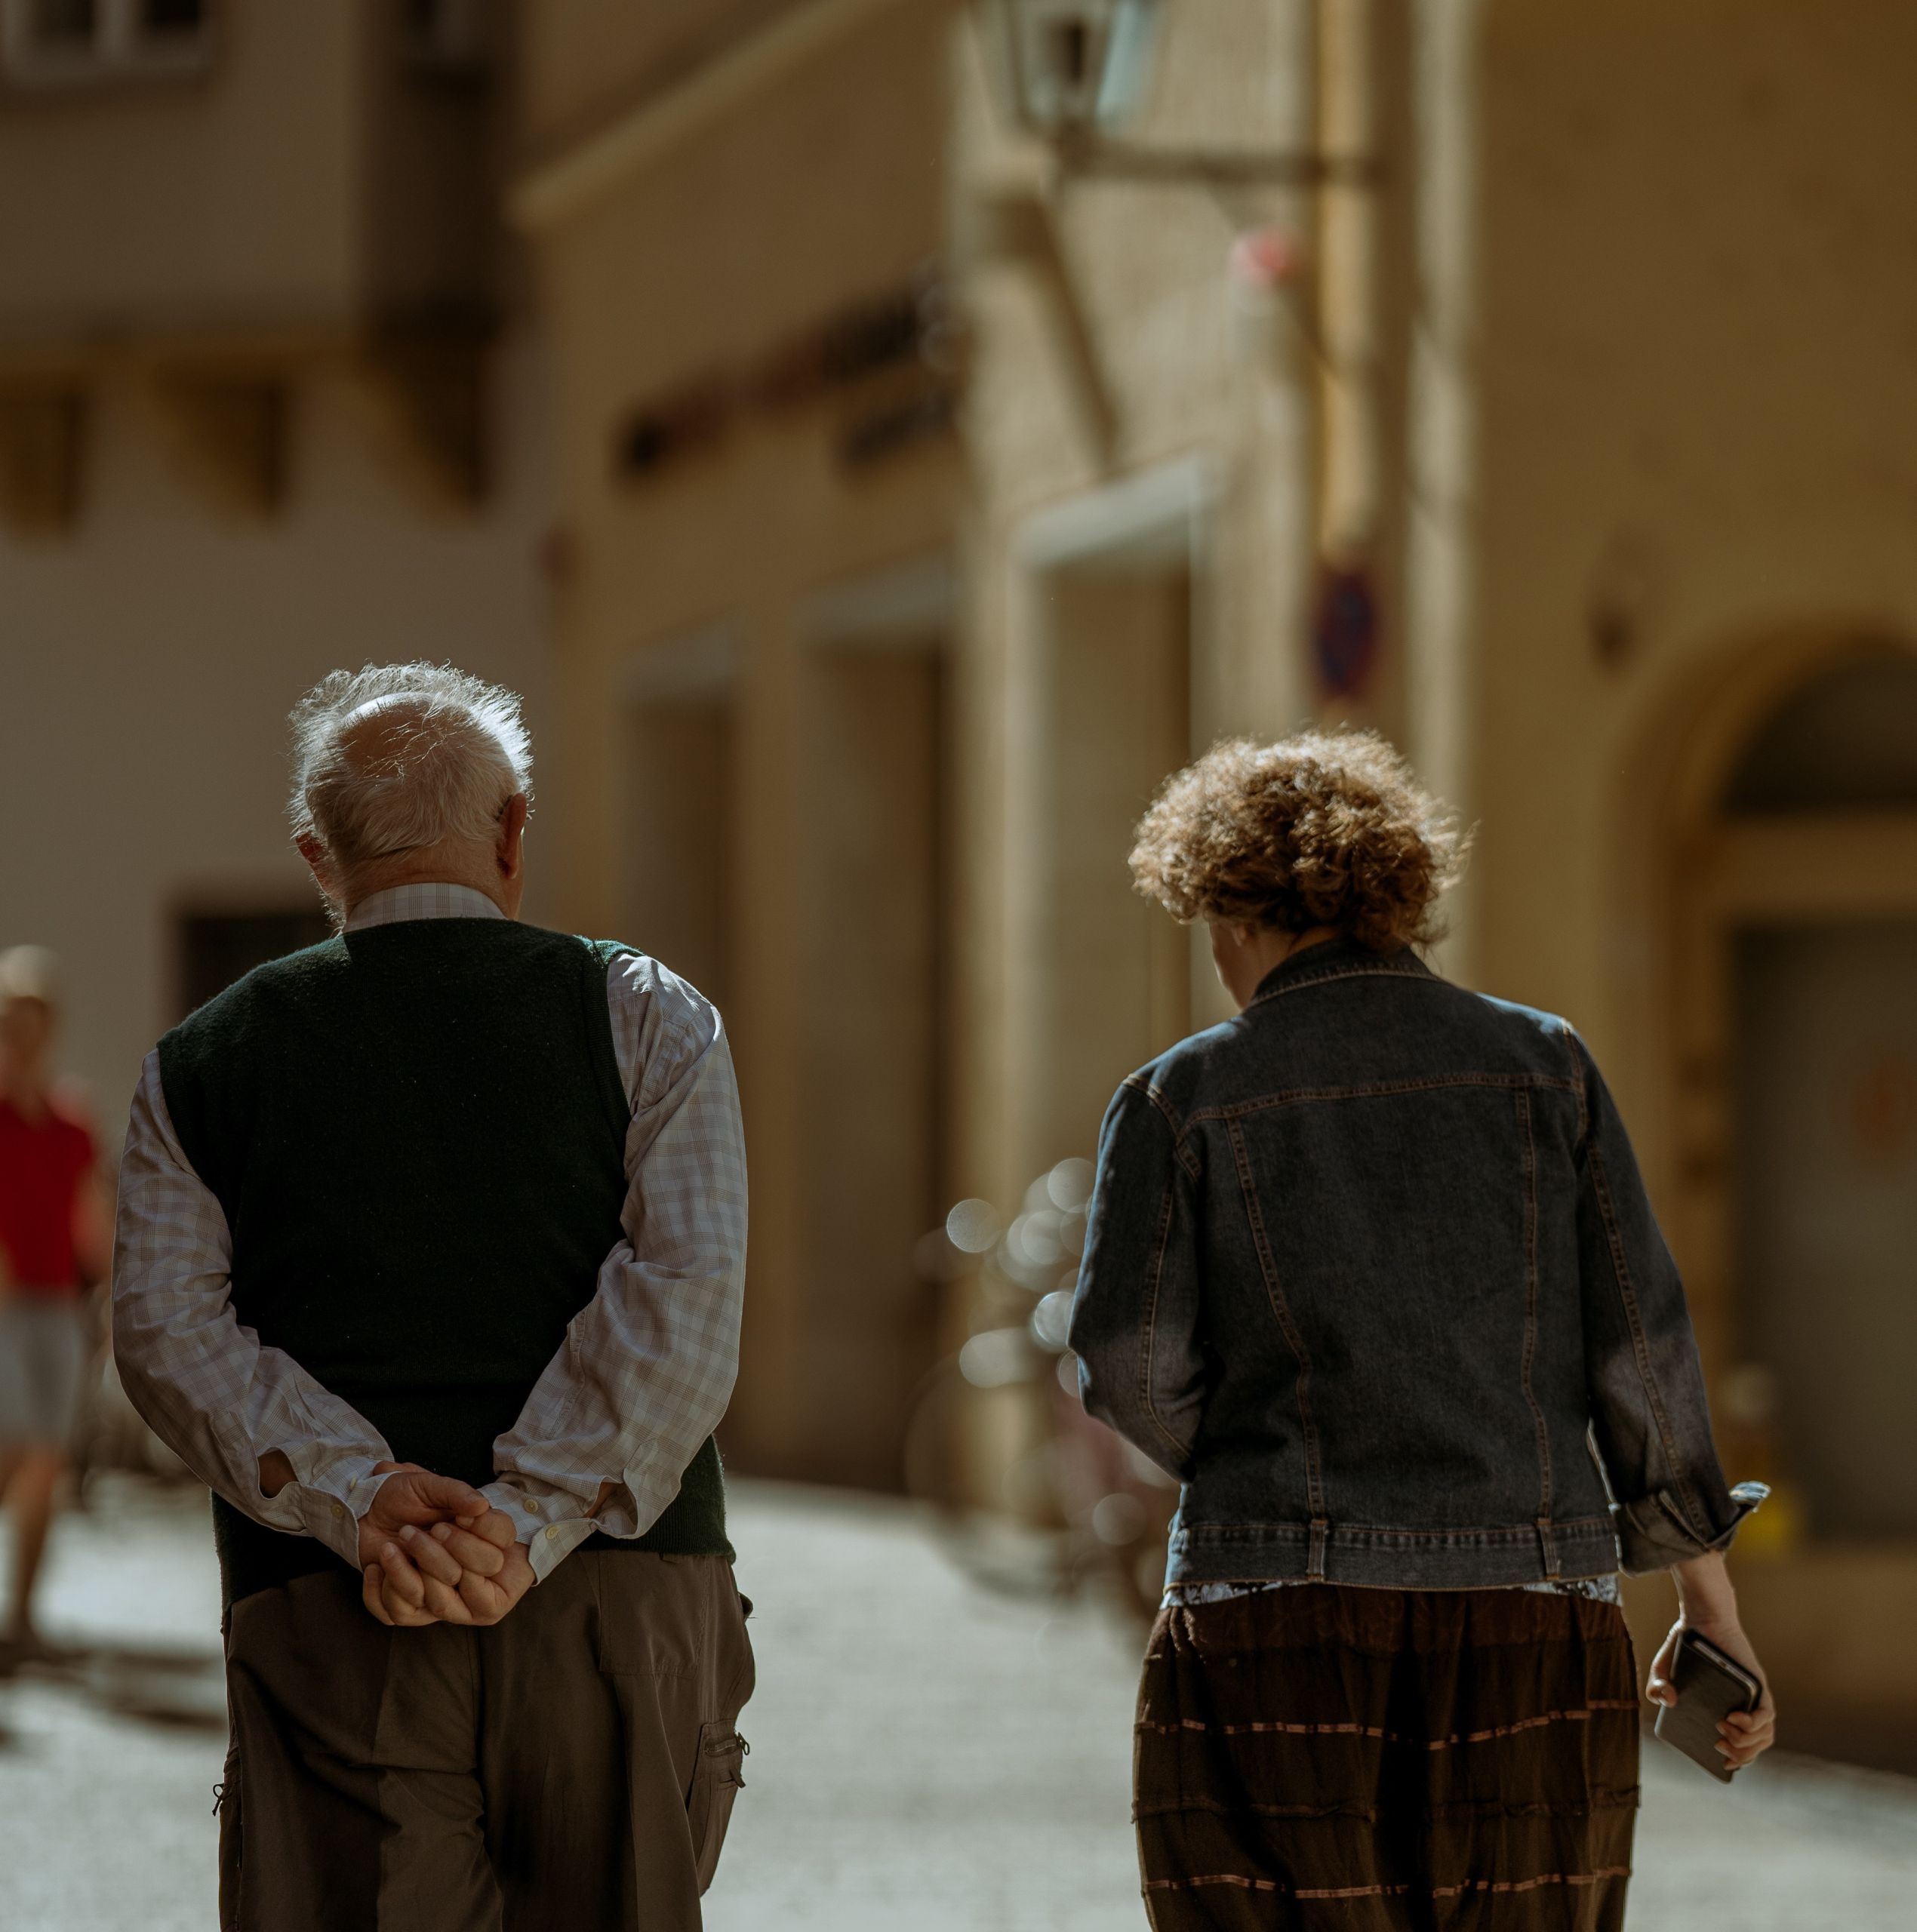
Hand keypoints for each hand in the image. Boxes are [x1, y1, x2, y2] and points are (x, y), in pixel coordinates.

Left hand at [356, 1461, 513, 1629]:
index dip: (469, 1542)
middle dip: (432, 1556)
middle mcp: (458, 1569)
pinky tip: (376, 1568)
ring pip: (433, 1602)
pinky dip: (380, 1592)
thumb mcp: (429, 1485)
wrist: (367, 1508)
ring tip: (388, 1548)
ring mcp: (431, 1589)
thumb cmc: (401, 1494)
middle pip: (460, 1579)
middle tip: (409, 1532)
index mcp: (474, 1540)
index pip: (494, 1558)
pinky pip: (398, 1614)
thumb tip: (481, 1505)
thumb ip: (457, 1493)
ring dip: (403, 1573)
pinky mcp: (403, 1603)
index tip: (451, 1519)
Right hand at [1648, 1553, 1776, 1771]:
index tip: (1723, 1764)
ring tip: (1722, 1732)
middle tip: (1718, 1746)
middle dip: (1741, 1754)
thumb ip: (1657, 1687)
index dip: (1739, 1758)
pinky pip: (1767, 1714)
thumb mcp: (1664, 1669)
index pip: (1743, 1743)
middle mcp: (1746, 1705)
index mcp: (1729, 1708)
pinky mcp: (1757, 1685)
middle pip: (1757, 1744)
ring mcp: (1753, 1696)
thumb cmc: (1686, 1643)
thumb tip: (1668, 1701)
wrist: (1700, 1616)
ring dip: (1747, 1743)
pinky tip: (1733, 1719)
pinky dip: (1753, 1724)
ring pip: (1765, 1734)